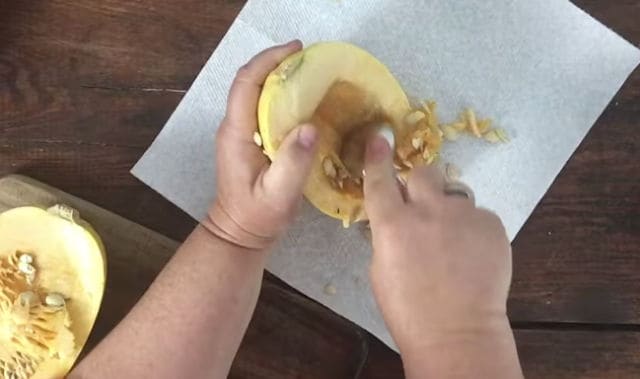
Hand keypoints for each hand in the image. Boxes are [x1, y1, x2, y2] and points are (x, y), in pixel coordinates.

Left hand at [204, 40, 318, 249]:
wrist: (239, 233)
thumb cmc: (257, 217)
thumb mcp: (279, 194)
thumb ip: (293, 162)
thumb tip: (310, 128)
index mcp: (237, 133)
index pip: (247, 84)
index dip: (269, 61)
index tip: (296, 50)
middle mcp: (234, 127)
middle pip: (250, 81)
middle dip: (276, 63)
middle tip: (309, 57)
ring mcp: (240, 132)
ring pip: (256, 92)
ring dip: (279, 76)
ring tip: (309, 72)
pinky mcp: (249, 139)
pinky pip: (263, 107)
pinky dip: (281, 94)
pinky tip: (304, 98)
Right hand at [363, 132, 512, 353]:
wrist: (456, 332)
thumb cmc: (409, 310)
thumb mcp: (381, 270)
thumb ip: (388, 236)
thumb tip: (394, 220)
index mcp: (393, 224)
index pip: (380, 179)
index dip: (377, 157)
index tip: (379, 138)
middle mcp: (427, 211)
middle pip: (424, 172)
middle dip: (422, 182)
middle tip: (425, 203)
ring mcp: (463, 215)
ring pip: (456, 193)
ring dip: (451, 208)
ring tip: (455, 241)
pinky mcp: (492, 224)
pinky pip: (479, 215)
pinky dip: (474, 230)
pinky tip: (473, 255)